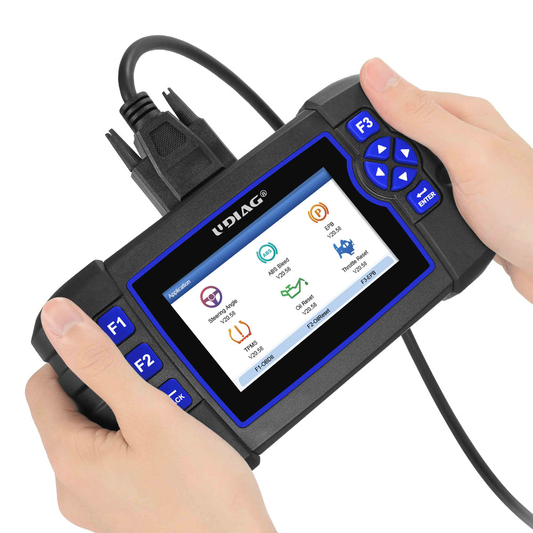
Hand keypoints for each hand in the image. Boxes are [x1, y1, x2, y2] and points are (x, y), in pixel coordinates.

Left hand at [26, 298, 275, 532]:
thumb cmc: (202, 496)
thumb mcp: (150, 413)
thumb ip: (101, 364)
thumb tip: (59, 319)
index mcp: (70, 460)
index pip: (43, 387)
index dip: (75, 358)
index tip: (113, 348)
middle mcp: (77, 485)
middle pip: (77, 409)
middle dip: (113, 385)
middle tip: (156, 384)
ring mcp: (104, 499)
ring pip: (105, 432)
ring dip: (134, 410)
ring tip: (174, 414)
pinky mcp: (129, 506)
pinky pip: (124, 456)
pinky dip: (145, 436)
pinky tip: (178, 440)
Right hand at [360, 58, 532, 302]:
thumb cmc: (526, 208)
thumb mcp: (466, 154)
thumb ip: (419, 117)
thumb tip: (375, 75)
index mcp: (463, 115)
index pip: (400, 101)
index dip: (370, 122)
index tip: (350, 146)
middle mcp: (460, 141)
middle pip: (398, 141)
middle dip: (383, 165)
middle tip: (385, 187)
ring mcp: (457, 174)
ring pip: (403, 174)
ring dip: (393, 191)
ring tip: (404, 208)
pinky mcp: (454, 203)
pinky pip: (415, 199)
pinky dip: (405, 210)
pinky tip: (407, 219)